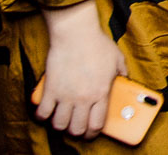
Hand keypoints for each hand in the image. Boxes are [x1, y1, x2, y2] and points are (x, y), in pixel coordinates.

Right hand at [35, 0, 126, 138]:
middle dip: (77, 132)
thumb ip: (122, 73)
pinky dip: (42, 116)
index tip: (91, 133)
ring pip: (59, 124)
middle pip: (77, 129)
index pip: (97, 124)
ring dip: (61, 125)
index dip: (93, 133)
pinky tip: (46, 113)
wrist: (76, 33)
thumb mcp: (117, 59)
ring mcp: (65, 95)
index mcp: (101, 93)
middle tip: (76, 127)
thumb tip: (125, 80)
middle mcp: (83, 98)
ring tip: (62, 120)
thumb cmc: (97, 44)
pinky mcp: (50, 89)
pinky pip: (42, 112)